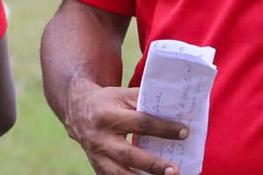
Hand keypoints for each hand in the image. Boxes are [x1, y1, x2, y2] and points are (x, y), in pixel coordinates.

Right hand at [65, 80, 186, 174]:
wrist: (78, 111)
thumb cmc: (107, 102)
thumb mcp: (123, 95)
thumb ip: (144, 102)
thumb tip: (174, 110)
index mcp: (109, 116)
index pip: (141, 123)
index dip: (163, 128)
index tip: (184, 132)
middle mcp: (101, 138)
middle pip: (129, 155)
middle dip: (152, 164)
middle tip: (174, 170)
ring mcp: (97, 156)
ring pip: (120, 174)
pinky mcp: (97, 168)